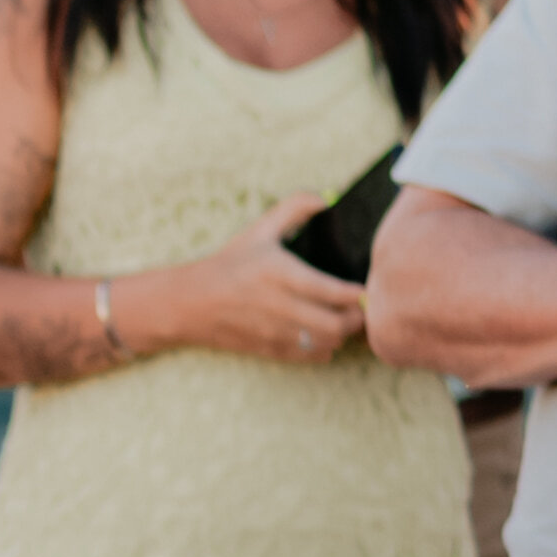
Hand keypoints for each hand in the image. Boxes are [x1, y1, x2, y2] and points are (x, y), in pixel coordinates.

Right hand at [150, 197, 372, 367]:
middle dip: (356, 317)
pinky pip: (313, 357)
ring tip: (344, 318)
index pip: (332, 291)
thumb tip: (325, 200)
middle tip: (362, 306)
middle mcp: (279, 307)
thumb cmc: (229, 264)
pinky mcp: (271, 350)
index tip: (366, 288)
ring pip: (328, 343)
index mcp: (280, 274)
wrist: (190, 303)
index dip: (358, 294)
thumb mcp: (258, 231)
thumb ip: (293, 208)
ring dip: (342, 333)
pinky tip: (322, 333)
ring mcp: (275, 333)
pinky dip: (326, 348)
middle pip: (337, 324)